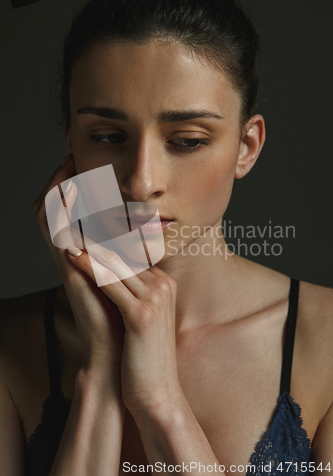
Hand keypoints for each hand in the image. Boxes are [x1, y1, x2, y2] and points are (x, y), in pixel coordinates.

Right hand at [32, 154, 124, 369]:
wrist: (116, 347)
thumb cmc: (121, 314)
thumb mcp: (122, 277)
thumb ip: (121, 257)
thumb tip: (136, 237)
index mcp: (80, 255)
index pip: (64, 213)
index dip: (68, 188)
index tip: (82, 165)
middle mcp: (68, 255)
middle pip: (49, 209)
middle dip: (58, 180)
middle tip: (71, 158)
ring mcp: (66, 262)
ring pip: (47, 216)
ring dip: (56, 187)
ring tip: (69, 164)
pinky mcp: (70, 270)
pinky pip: (56, 233)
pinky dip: (61, 208)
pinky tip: (73, 189)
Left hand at [66, 241, 181, 415]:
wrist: (156, 391)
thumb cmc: (144, 356)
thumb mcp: (143, 318)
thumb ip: (133, 293)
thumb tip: (110, 275)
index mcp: (165, 285)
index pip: (131, 256)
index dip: (106, 244)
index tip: (85, 233)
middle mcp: (164, 287)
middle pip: (124, 256)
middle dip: (97, 242)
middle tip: (74, 228)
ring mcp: (155, 299)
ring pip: (115, 266)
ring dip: (89, 251)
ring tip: (69, 238)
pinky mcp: (142, 314)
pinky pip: (110, 283)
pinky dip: (89, 268)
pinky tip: (73, 258)